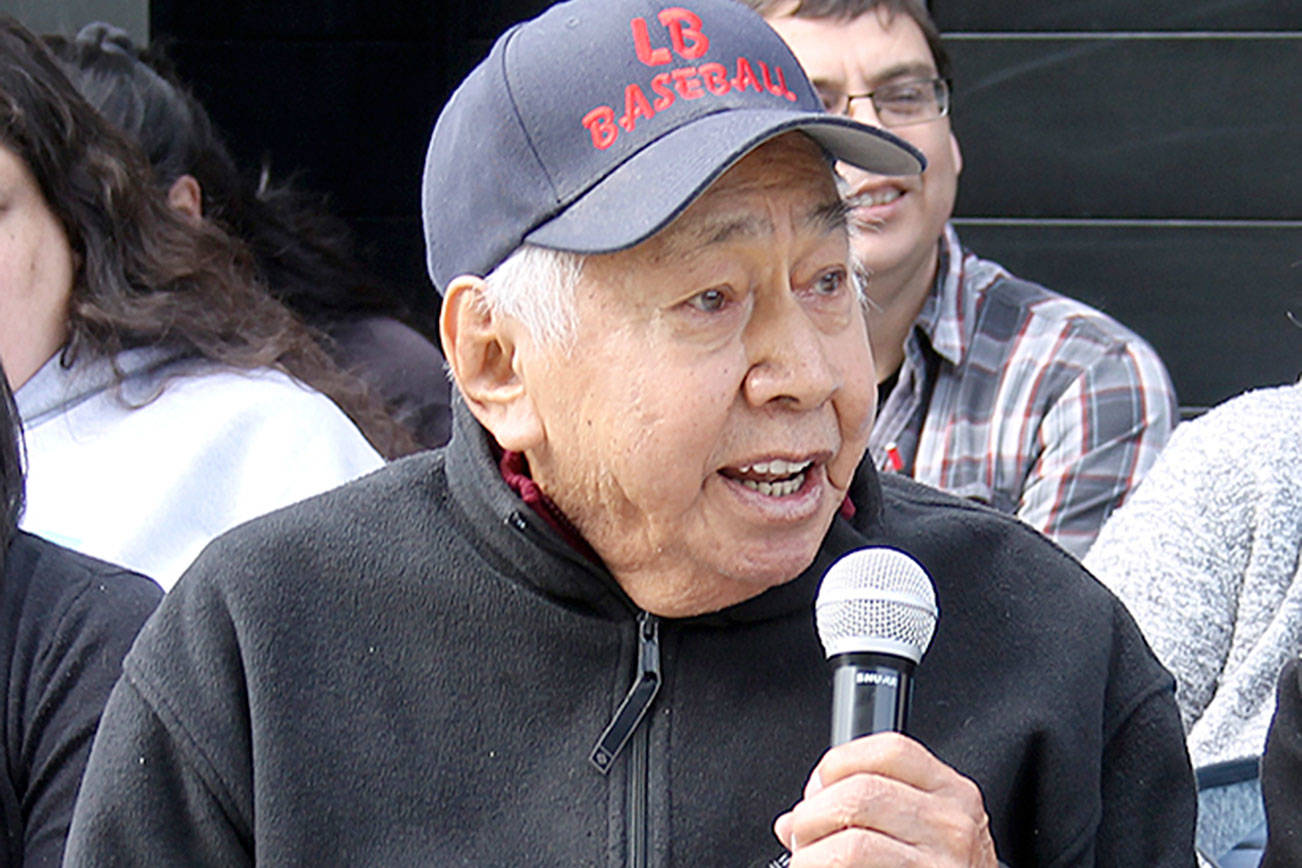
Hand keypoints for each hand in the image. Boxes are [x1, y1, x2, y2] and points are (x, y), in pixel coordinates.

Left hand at [773, 732, 997, 866]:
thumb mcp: (926, 830)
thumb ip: (869, 808)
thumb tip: (793, 821)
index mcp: (951, 792)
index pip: (889, 749)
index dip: (839, 763)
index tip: (818, 789)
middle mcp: (951, 824)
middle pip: (860, 793)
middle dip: (813, 815)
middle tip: (803, 835)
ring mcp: (940, 864)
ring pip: (852, 843)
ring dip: (811, 854)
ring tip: (808, 862)